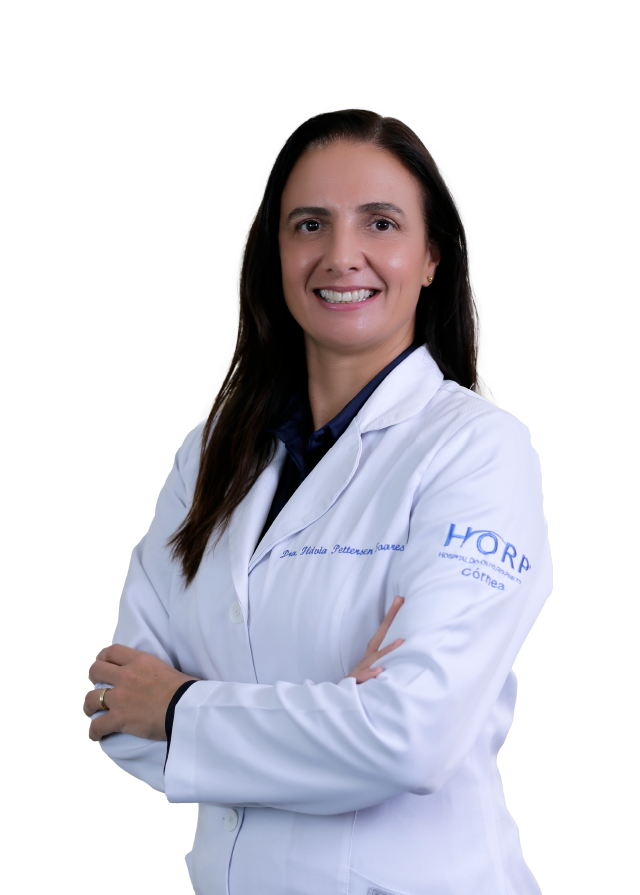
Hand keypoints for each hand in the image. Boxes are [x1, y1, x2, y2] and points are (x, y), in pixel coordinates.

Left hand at [84, 644, 199, 741]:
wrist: (186, 708)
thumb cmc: (185, 690)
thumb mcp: (167, 669)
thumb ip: (155, 670)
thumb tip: (163, 677)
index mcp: (139, 661)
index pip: (111, 651)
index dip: (102, 657)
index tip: (102, 663)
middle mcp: (125, 676)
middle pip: (95, 670)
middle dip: (93, 678)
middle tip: (98, 686)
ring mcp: (120, 697)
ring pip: (90, 698)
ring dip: (89, 706)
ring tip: (92, 712)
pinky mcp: (119, 718)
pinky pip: (96, 726)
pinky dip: (94, 732)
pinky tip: (96, 735)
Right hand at [346, 596, 403, 683]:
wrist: (340, 698)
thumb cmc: (361, 684)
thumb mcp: (374, 671)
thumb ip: (386, 662)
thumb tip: (403, 651)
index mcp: (372, 654)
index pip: (383, 631)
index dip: (392, 615)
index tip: (400, 599)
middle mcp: (368, 658)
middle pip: (380, 636)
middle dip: (390, 619)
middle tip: (399, 603)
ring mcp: (362, 668)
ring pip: (375, 658)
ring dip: (387, 650)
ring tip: (400, 642)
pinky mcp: (356, 681)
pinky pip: (364, 677)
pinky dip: (370, 674)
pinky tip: (380, 670)